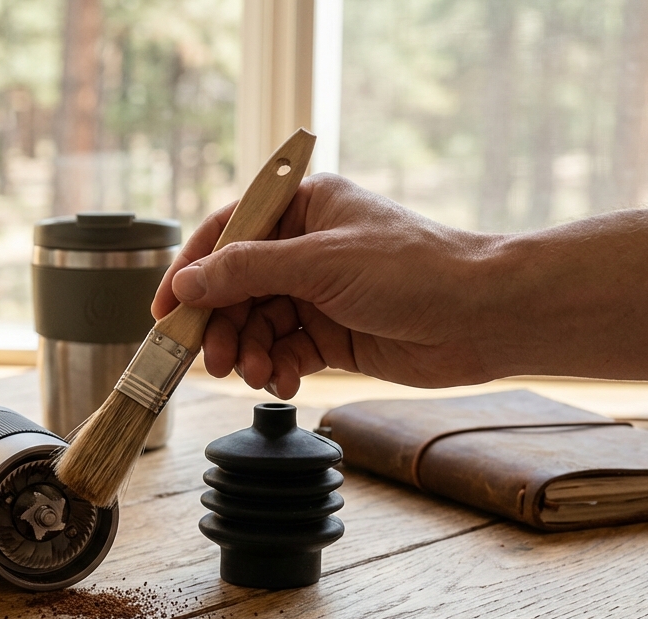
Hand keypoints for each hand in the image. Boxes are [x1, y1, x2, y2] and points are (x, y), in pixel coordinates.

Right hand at [152, 173, 506, 396]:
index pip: (226, 233)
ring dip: (246, 352)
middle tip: (212, 358)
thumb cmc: (415, 270)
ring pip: (254, 324)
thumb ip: (246, 272)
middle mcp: (304, 247)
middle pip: (234, 286)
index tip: (164, 309)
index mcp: (301, 208)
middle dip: (220, 324)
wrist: (482, 317)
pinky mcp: (331, 333)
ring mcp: (316, 292)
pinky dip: (274, 368)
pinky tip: (280, 381)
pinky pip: (281, 351)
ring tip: (254, 373)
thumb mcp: (319, 263)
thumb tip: (187, 282)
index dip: (190, 271)